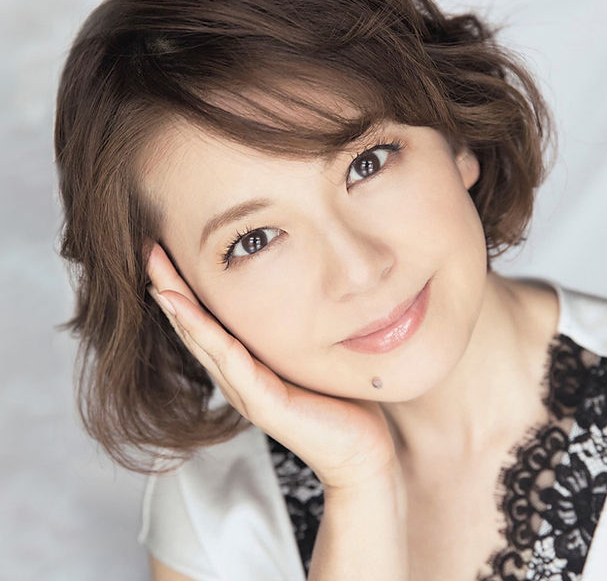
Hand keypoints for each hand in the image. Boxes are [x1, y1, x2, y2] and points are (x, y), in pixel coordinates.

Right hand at [146, 242, 398, 489]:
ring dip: (176, 304)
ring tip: (154, 272)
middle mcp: (238, 377)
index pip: (209, 321)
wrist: (362, 453)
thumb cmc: (341, 402)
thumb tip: (306, 288)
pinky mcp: (263, 403)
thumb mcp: (311, 355)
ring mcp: (246, 391)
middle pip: (195, 326)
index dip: (186, 288)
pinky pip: (228, 359)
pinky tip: (181, 306)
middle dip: (170, 287)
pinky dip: (202, 330)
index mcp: (248, 366)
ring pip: (202, 339)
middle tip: (147, 250)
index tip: (168, 251)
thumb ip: (295, 331)